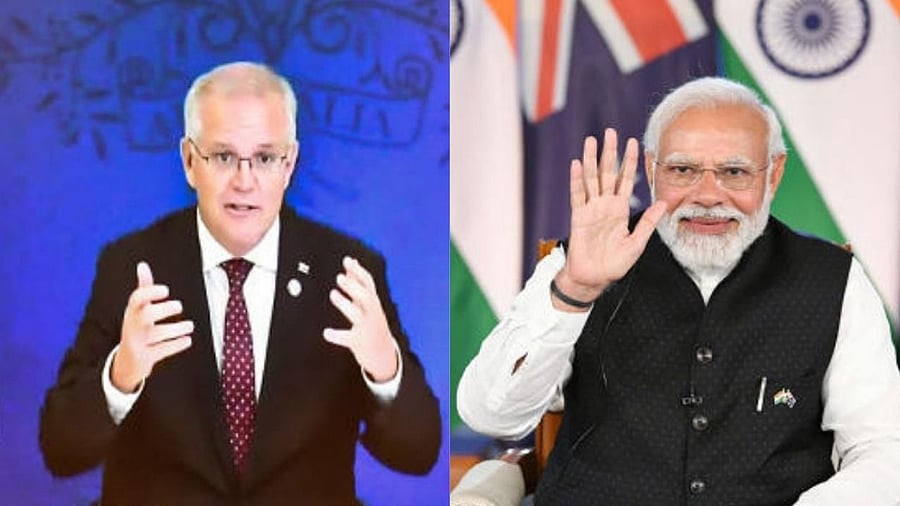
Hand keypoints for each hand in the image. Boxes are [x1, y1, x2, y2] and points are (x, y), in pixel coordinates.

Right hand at [111, 262, 193, 392]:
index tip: (166, 290)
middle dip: (164, 309)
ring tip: (189, 326)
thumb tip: (142, 265)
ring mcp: (137, 342)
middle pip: (147, 315)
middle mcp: (133, 325)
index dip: (151, 292)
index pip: (137, 298)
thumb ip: (144, 288)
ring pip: (157, 334)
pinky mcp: (144, 358)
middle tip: (179, 306)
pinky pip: (162, 351)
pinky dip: (177, 345)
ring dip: (177, 329)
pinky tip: (187, 340)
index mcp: (132, 311)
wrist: (126, 361)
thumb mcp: (138, 309)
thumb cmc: (137, 327)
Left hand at [323, 256, 397, 382]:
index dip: (359, 271)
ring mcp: (367, 328)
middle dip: (354, 287)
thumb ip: (357, 283)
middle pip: (366, 297)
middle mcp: (372, 314)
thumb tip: (351, 262)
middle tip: (339, 277)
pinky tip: (327, 333)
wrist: (382, 354)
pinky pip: (348, 338)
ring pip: (357, 315)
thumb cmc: (372, 323)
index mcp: (373, 303)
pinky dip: (337, 335)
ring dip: (345, 304)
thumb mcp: (368, 303)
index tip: (347, 261)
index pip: (369, 284)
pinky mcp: (359, 342)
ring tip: (333, 294)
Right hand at [554, 129, 666, 309]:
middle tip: (610, 132)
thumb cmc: (615, 264)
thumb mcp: (637, 243)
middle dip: (609, 152)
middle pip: (607, 172)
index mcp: (620, 209)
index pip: (626, 179)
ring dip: (590, 159)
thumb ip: (648, 222)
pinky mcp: (579, 217)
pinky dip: (577, 180)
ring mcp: (591, 209)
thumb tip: (664, 203)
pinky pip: (578, 195)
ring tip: (590, 140)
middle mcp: (605, 205)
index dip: (630, 161)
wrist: (594, 279)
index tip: (633, 142)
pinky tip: (576, 165)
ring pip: (591, 179)